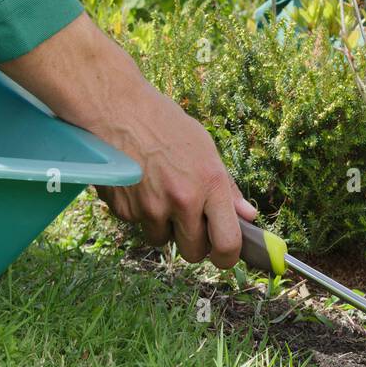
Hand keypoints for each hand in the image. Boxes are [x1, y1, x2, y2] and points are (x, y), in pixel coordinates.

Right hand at [94, 78, 257, 266]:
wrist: (117, 109)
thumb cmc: (164, 123)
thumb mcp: (204, 147)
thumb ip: (226, 187)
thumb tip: (248, 216)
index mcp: (209, 183)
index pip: (227, 243)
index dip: (227, 257)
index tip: (224, 256)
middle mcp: (183, 200)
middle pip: (193, 253)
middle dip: (192, 242)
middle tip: (187, 218)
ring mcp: (152, 208)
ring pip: (162, 239)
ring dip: (163, 225)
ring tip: (157, 189)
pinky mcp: (126, 211)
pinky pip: (138, 225)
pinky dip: (139, 212)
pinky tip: (137, 182)